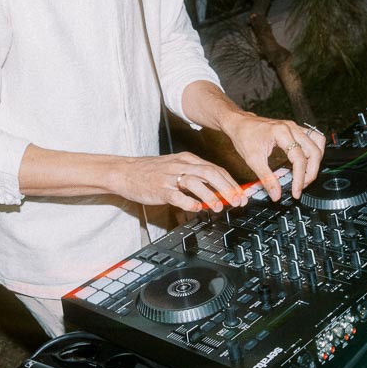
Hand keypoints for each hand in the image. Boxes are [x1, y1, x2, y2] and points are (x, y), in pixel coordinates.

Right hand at [110, 152, 245, 212]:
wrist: (125, 172)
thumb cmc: (151, 171)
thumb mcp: (176, 167)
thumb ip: (195, 176)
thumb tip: (216, 189)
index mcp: (187, 159)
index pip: (215, 169)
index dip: (231, 182)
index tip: (241, 195)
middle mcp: (180, 165)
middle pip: (210, 173)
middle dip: (227, 188)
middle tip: (237, 201)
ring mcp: (169, 177)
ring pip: (195, 182)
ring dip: (211, 195)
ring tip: (219, 207)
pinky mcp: (159, 189)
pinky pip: (176, 195)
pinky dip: (188, 202)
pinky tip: (196, 208)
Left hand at [221, 113, 326, 201]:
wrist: (240, 123)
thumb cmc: (244, 136)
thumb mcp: (253, 160)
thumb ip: (267, 178)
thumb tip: (276, 194)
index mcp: (281, 132)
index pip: (299, 158)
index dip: (299, 178)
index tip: (296, 191)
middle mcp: (291, 128)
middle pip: (314, 151)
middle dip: (310, 173)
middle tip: (301, 186)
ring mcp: (295, 127)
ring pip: (318, 143)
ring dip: (316, 161)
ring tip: (306, 175)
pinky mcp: (295, 129)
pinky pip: (314, 139)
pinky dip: (314, 152)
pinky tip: (306, 163)